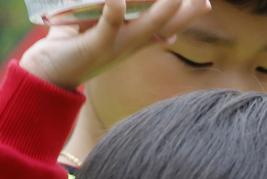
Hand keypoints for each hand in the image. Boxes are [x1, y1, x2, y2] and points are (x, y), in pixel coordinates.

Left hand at [19, 0, 209, 91]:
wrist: (49, 72)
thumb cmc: (71, 45)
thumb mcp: (97, 26)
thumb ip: (112, 15)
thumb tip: (122, 1)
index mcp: (135, 39)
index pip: (169, 26)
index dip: (188, 15)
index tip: (206, 2)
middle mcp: (130, 44)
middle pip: (165, 26)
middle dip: (185, 12)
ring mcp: (114, 47)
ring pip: (144, 28)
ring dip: (161, 12)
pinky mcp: (93, 47)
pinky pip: (105, 30)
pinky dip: (113, 14)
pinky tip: (118, 0)